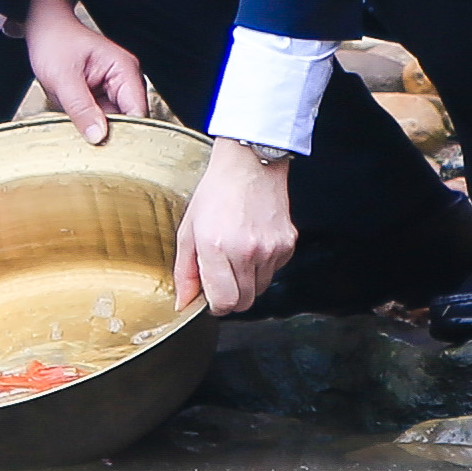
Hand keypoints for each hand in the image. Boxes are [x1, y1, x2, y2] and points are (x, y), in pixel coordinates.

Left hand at [28, 0, 146, 143]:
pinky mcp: (101, 98)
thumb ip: (80, 107)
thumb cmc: (54, 42)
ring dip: (98, 134)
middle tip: (89, 151)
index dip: (126, 135)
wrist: (44, 29)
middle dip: (111, 137)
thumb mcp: (62, 78)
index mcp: (124, 70)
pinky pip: (101, 121)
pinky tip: (77, 132)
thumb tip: (98, 136)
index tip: (107, 151)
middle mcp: (125, 81)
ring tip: (78, 139)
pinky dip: (90, 128)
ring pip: (115, 125)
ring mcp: (114, 91)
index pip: (138, 112)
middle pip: (129, 122)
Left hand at [173, 143, 296, 313]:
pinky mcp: (288, 245)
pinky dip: (263, 266)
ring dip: (247, 281)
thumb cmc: (217, 192)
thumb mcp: (188, 230)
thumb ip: (185, 271)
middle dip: (231, 297)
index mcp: (216, 247)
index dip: (215, 305)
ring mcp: (271, 249)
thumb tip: (184, 303)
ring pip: (260, 289)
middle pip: (244, 302)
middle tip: (222, 276)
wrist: (250, 165)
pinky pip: (274, 272)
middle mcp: (246, 251)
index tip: (211, 297)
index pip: (223, 302)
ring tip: (237, 254)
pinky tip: (253, 244)